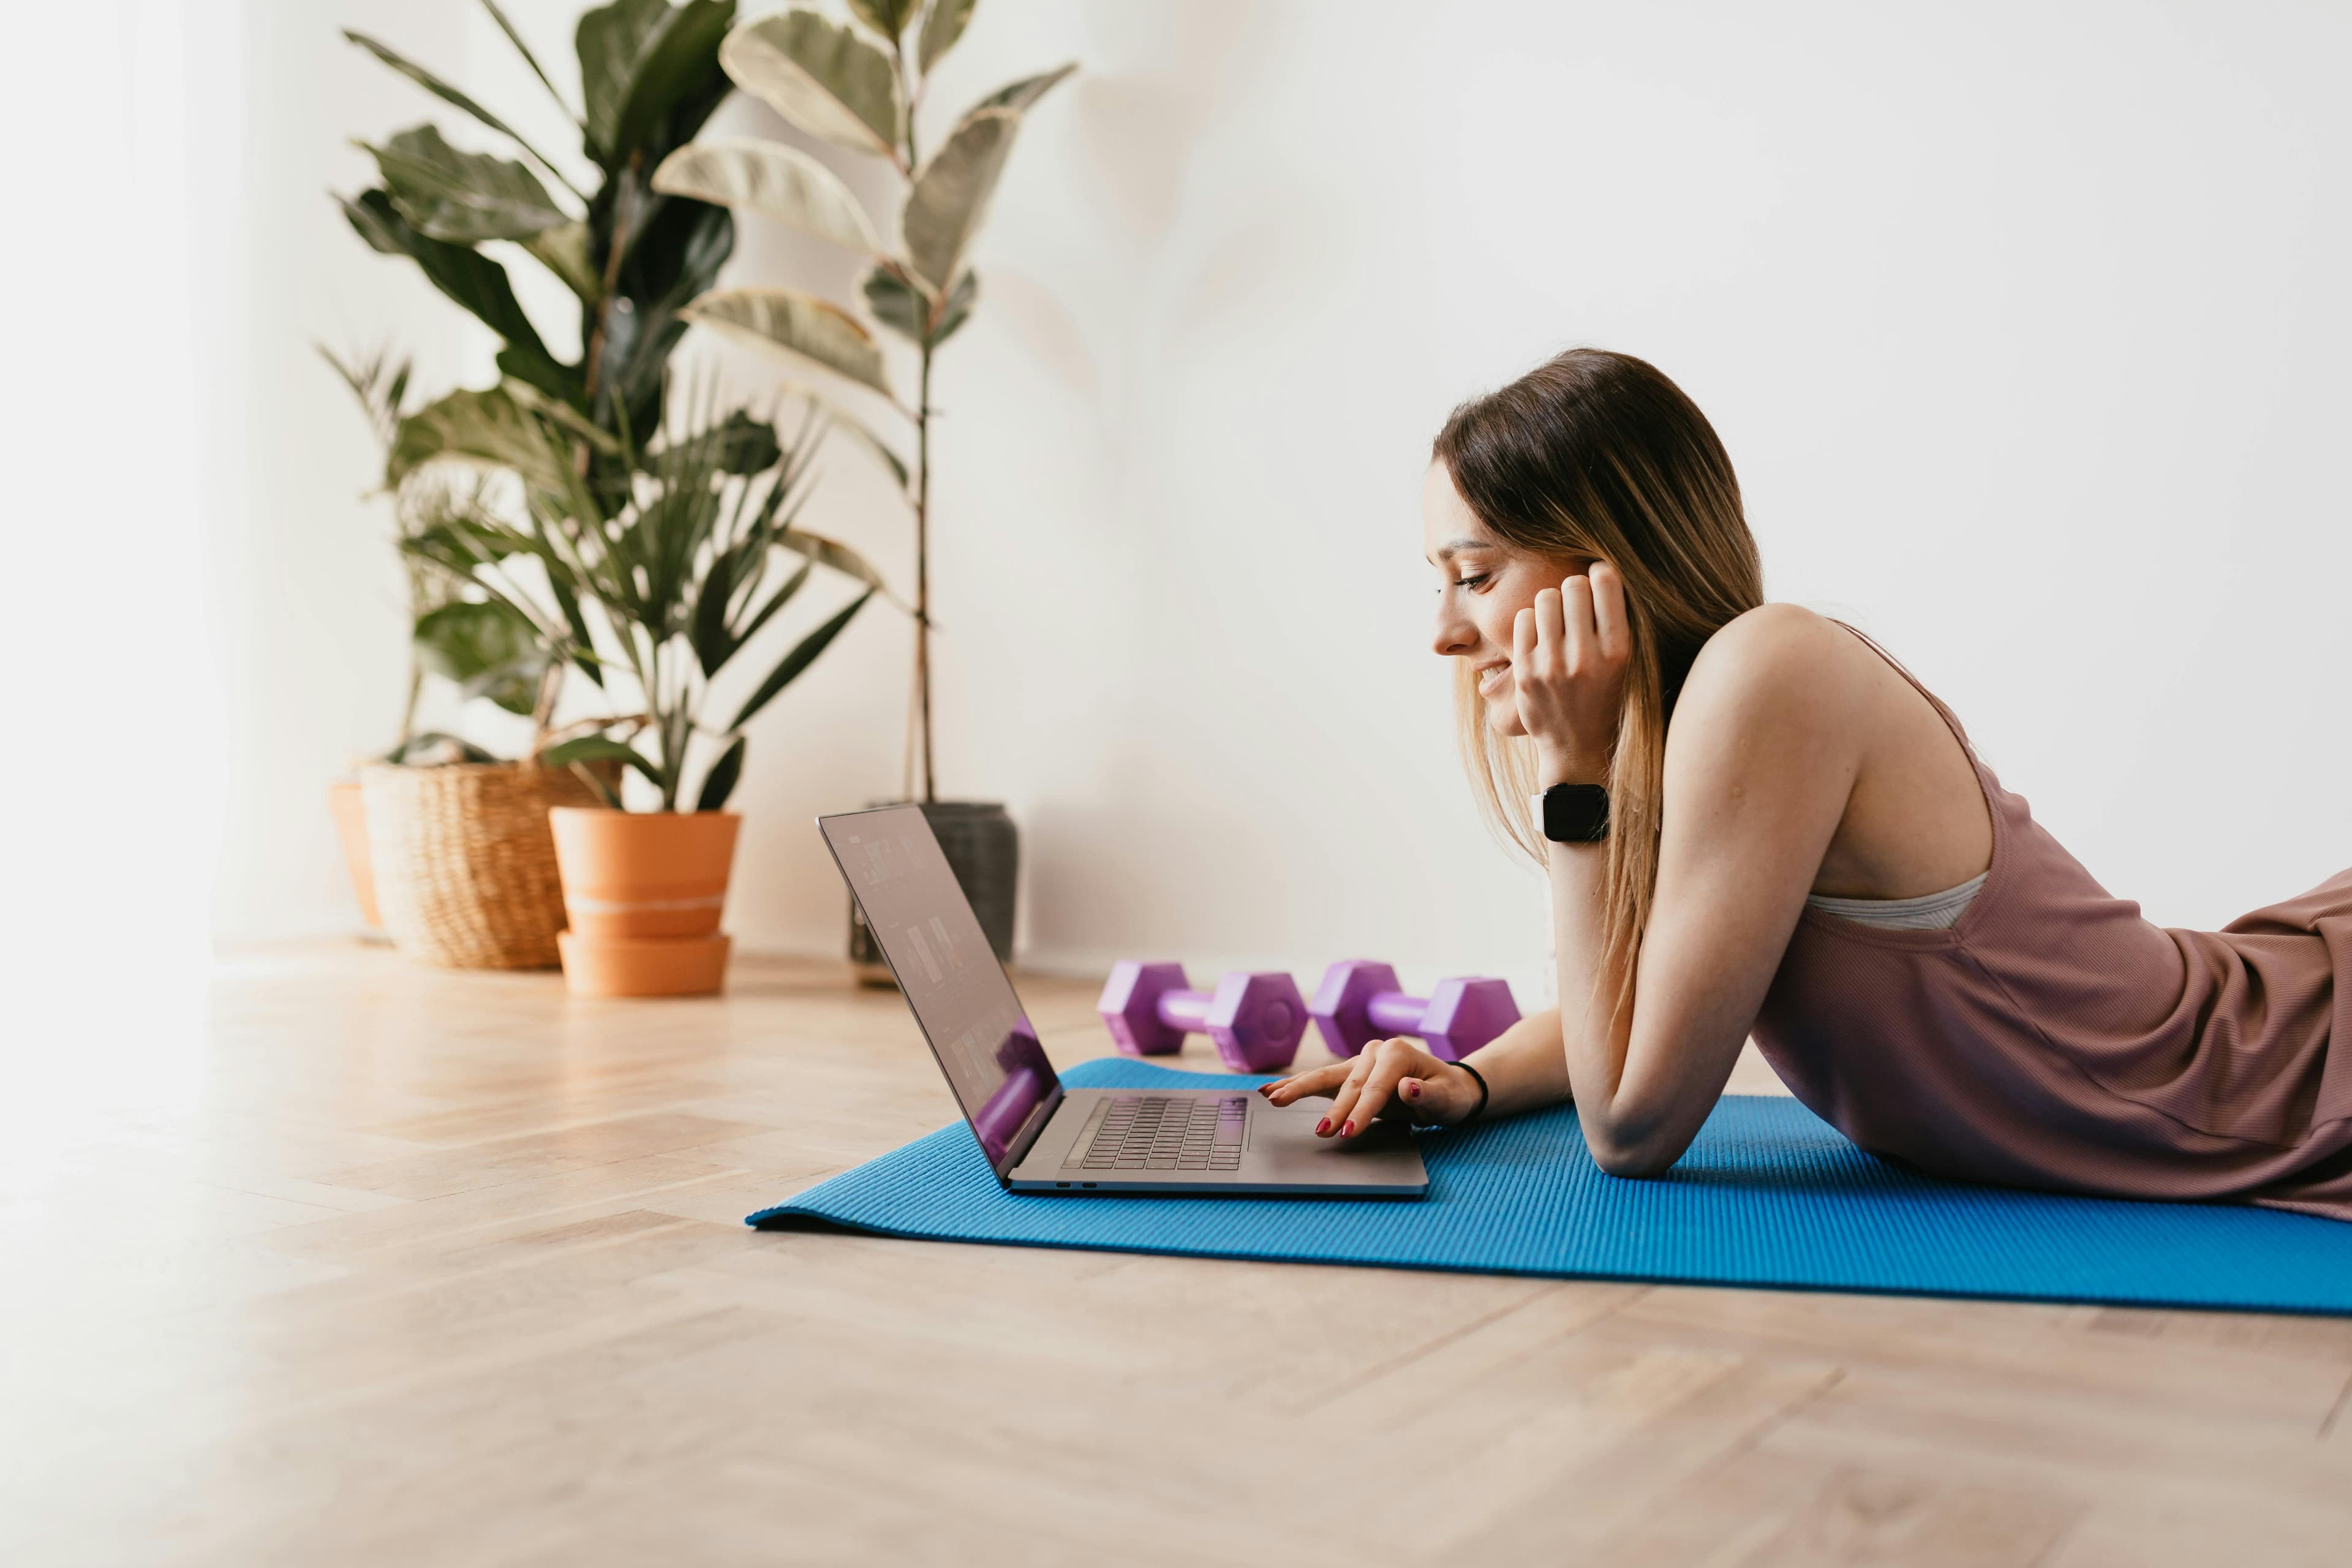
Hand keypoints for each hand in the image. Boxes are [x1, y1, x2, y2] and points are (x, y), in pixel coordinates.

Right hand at [1259, 1038, 1481, 1137]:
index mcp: (1397, 1053)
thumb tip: (1408, 1087)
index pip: (1375, 1087)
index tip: (1350, 1132)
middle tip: (1319, 1131)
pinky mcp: (1349, 1073)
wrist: (1447, 1087)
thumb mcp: (1448, 1098)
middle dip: (1332, 1109)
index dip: (1362, 1110)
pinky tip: (1270, 1090)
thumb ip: (1429, 1094)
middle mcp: (1375, 1051)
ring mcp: (1360, 1061)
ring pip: (1325, 1076)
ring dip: (1297, 1088)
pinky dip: (1296, 1086)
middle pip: (1348, 1083)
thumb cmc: (1449, 1094)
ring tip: (1271, 1097)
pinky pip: (1320, 1080)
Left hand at [1513, 560, 1630, 785]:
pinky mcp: (1526, 672)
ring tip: (1557, 623)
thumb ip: (1611, 620)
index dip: (1599, 573)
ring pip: (1545, 597)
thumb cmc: (1602, 694)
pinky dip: (1531, 622)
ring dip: (1551, 604)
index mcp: (1618, 650)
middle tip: (1575, 607)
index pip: (1606, 582)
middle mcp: (1586, 656)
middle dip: (1574, 590)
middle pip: (1573, 584)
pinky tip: (1540, 638)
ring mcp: (1553, 665)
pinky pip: (1523, 618)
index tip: (1597, 579)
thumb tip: (1597, 568)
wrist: (1576, 745)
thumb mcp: (1622, 662)